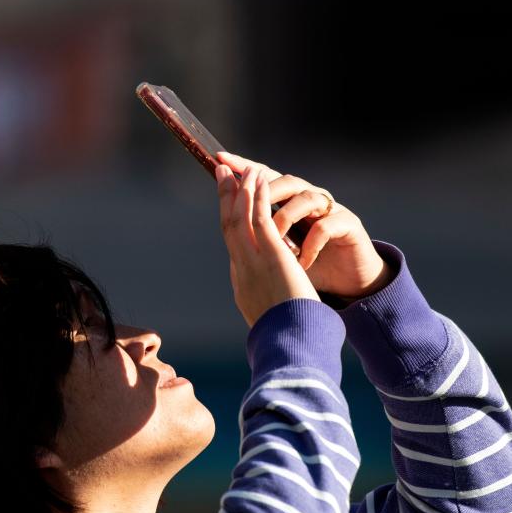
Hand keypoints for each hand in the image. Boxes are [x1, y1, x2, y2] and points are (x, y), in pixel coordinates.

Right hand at [215, 162, 319, 327]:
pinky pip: (259, 216)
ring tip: (239, 168)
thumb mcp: (270, 320)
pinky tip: (257, 178)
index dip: (230, 220)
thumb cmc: (285, 338)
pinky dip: (255, 195)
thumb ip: (268, 309)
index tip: (229, 206)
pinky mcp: (269, 254)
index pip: (233, 246)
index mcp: (241, 284)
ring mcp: (252, 260)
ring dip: (239, 190)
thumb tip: (271, 313)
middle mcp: (241, 269)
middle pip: (228, 226)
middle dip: (225, 199)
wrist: (289, 344)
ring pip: (239, 217)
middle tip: (222, 175)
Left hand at [217, 152, 395, 301]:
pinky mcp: (349, 225)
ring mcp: (331, 210)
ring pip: (307, 198)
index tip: (220, 159)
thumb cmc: (310, 263)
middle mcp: (311, 199)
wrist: (346, 282)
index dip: (244, 167)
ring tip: (274, 242)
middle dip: (266, 190)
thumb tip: (227, 229)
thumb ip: (260, 237)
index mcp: (291, 202)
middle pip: (288, 182)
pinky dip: (310, 245)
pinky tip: (299, 262)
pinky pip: (326, 226)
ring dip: (286, 219)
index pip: (265, 179)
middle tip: (249, 203)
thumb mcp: (280, 250)